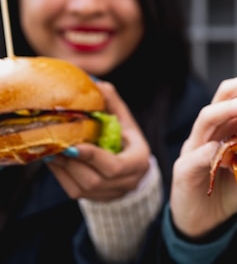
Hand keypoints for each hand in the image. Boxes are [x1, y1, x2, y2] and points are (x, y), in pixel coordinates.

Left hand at [45, 81, 150, 200]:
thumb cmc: (129, 142)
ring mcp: (110, 195)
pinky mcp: (94, 200)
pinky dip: (61, 175)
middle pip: (94, 180)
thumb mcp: (126, 123)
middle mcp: (126, 183)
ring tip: (51, 150)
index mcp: (138, 163)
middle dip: (72, 163)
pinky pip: (73, 191)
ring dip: (63, 168)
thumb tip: (99, 85)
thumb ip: (113, 106)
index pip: (114, 167)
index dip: (93, 157)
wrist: (134, 170)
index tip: (73, 145)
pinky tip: (54, 159)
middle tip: (55, 145)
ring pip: (81, 188)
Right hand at [169, 73, 236, 238]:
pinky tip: (224, 149)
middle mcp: (209, 131)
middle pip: (222, 96)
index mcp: (227, 126)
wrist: (203, 223)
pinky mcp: (184, 170)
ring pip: (206, 118)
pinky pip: (196, 156)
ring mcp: (194, 148)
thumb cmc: (230, 191)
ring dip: (229, 108)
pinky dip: (209, 150)